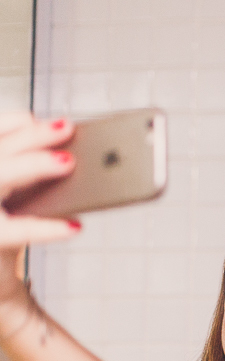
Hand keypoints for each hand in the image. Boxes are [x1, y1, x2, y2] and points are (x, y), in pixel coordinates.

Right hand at [0, 112, 78, 293]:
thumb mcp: (19, 202)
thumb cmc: (9, 236)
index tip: (48, 120)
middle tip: (67, 129)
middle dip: (30, 137)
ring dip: (33, 165)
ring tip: (69, 162)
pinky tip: (75, 226)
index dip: (14, 124)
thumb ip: (34, 179)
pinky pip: (16, 231)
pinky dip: (46, 227)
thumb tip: (75, 156)